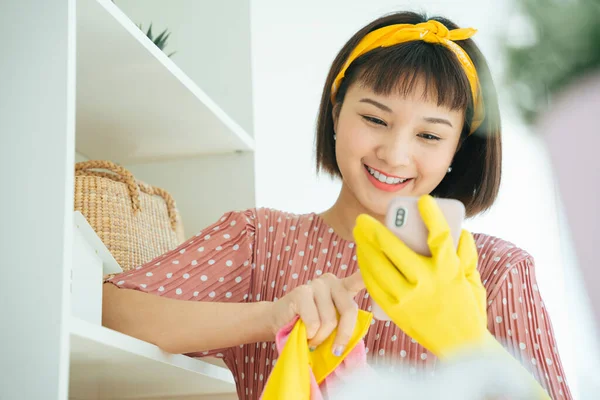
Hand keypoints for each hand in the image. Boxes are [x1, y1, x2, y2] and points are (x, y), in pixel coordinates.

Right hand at [269, 271, 364, 354]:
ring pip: (329, 319)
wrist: (276, 322)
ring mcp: (315, 284)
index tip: (387, 278)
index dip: (373, 279)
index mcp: (343, 287)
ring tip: (312, 338)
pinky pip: (314, 322)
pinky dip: (309, 334)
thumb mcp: (331, 323)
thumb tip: (367, 327)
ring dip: (320, 337)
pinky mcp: (300, 291)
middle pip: (349, 310)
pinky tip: (302, 330)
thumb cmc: (308, 325)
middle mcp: (331, 280)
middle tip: (334, 350)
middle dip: (343, 335)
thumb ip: (346, 321)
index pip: (362, 279)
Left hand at [353, 195, 486, 357]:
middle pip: (394, 249)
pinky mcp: (395, 311)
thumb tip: (459, 230)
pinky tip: (362, 259)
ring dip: (365, 248)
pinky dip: (365, 269)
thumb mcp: (473, 279)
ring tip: (359, 236)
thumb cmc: (468, 309)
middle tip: (363, 219)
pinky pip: (373, 285)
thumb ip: (467, 253)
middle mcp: (427, 283)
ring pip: (378, 266)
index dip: (431, 215)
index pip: (440, 236)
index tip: (423, 200)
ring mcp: (408, 298)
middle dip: (374, 230)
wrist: (460, 346)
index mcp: (449, 271)